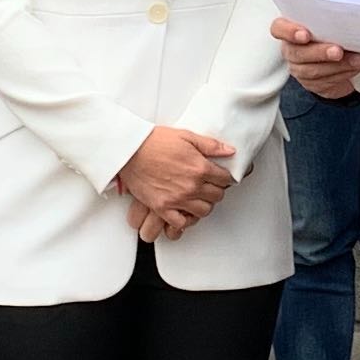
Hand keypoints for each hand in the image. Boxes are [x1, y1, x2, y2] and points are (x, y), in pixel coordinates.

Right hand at [117, 125, 235, 232]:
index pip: (225, 179)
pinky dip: (185, 219)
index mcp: (199, 168)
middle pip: (217, 196)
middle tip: (210, 185)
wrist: (129, 150)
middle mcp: (191, 186)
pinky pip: (180, 223)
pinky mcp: (162, 207)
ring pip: (204, 211)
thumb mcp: (186, 136)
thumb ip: (211, 145)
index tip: (220, 176)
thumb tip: (230, 151)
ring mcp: (177, 199)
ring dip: (204, 204)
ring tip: (199, 197)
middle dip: (216, 190)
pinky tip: (184, 210)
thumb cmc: (153, 141)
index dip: (225, 177)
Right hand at [272, 16, 359, 100]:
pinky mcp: (311, 83)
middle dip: (320, 52)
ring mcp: (299, 68)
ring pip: (312, 71)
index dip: (289, 32)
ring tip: (356, 60)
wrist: (339, 57)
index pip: (279, 28)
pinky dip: (342, 74)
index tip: (305, 35)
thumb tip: (348, 20)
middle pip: (297, 53)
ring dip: (336, 66)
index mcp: (290, 29)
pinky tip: (353, 68)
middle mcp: (291, 49)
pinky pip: (324, 82)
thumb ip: (331, 20)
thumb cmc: (331, 33)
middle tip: (338, 51)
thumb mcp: (330, 22)